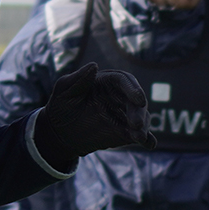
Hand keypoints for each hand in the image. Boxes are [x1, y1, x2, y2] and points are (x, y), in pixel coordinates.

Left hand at [33, 63, 155, 171]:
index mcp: (107, 81)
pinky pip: (138, 134)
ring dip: (143, 126)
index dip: (133, 89)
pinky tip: (149, 143)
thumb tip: (94, 66)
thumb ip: (78, 79)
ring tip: (139, 137)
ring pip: (140, 117)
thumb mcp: (64, 90)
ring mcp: (124, 114)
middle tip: (136, 124)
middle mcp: (119, 96)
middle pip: (136, 100)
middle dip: (139, 111)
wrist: (59, 131)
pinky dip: (146, 138)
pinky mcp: (125, 132)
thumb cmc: (61, 105)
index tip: (139, 100)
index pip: (124, 80)